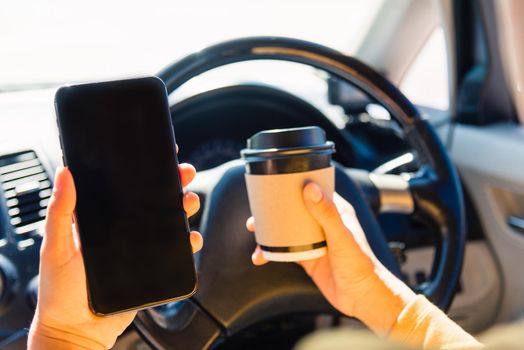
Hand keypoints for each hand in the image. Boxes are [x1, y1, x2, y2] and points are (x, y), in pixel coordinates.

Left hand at [28, 163, 202, 348]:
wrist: (77, 331)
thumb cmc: (60, 292)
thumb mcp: (56, 247)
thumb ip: (61, 212)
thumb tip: (65, 174)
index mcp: (102, 220)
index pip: (126, 188)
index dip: (143, 170)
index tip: (159, 155)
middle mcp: (124, 231)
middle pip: (154, 200)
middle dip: (173, 183)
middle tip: (184, 173)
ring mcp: (140, 249)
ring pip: (169, 222)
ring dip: (184, 208)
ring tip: (188, 203)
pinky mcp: (153, 267)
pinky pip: (175, 251)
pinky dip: (188, 242)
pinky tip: (191, 238)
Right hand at [247, 182, 414, 333]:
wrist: (363, 297)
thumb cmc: (361, 266)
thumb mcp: (342, 237)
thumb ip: (327, 214)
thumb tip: (310, 188)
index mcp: (336, 211)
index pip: (313, 190)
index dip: (295, 185)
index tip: (276, 182)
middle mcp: (323, 223)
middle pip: (294, 209)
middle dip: (274, 209)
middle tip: (257, 211)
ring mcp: (314, 240)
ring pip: (286, 229)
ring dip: (269, 230)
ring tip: (254, 232)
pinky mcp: (308, 257)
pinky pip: (285, 250)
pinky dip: (271, 252)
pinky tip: (261, 256)